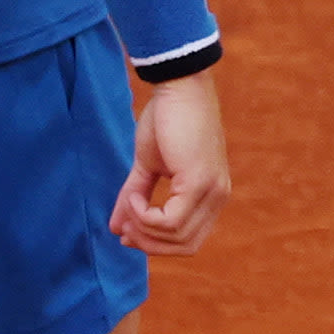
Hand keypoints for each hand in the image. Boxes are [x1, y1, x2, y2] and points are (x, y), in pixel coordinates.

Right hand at [114, 73, 233, 255]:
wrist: (178, 86)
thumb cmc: (166, 120)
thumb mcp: (147, 166)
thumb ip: (135, 197)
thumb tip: (116, 230)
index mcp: (210, 195)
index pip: (189, 241)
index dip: (157, 246)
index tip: (128, 235)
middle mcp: (217, 197)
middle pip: (184, 246)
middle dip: (149, 244)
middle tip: (125, 231)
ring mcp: (212, 191)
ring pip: (176, 237)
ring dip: (144, 229)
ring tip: (128, 205)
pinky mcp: (199, 182)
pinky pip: (170, 221)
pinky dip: (145, 216)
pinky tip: (134, 197)